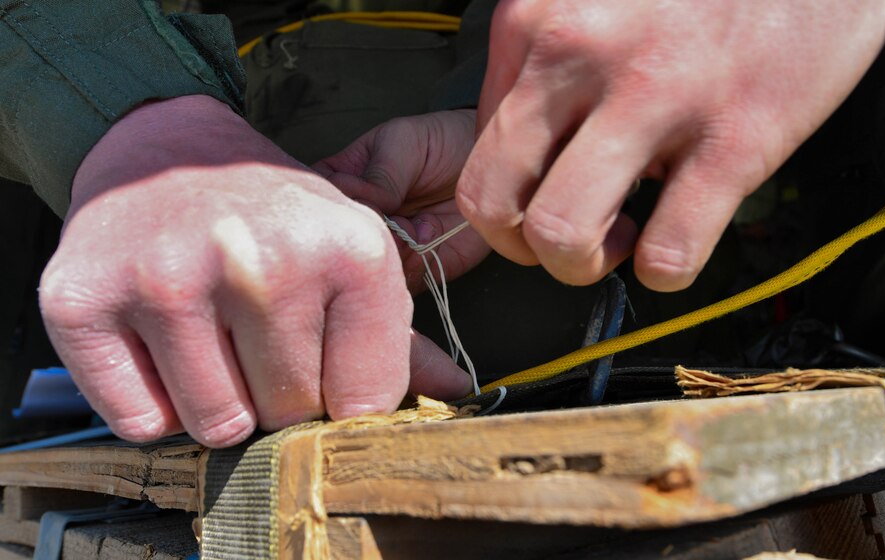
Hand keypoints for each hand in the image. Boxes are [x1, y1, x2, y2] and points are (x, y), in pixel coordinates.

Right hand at [39, 95, 470, 447]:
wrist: (164, 152)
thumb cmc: (267, 213)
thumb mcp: (345, 253)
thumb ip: (396, 334)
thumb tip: (454, 390)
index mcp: (348, 249)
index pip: (365, 400)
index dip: (343, 396)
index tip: (322, 365)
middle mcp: (261, 262)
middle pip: (289, 415)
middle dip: (278, 394)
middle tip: (256, 337)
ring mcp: (168, 280)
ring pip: (215, 425)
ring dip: (216, 400)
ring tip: (210, 336)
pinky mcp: (87, 300)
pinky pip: (141, 421)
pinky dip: (153, 402)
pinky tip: (161, 345)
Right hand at [315, 110, 490, 292]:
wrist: (484, 165)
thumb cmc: (440, 144)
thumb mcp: (403, 141)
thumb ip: (379, 172)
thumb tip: (366, 202)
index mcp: (342, 184)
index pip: (318, 205)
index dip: (336, 209)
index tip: (368, 199)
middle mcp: (358, 221)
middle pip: (341, 245)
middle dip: (372, 233)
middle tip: (400, 215)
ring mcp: (384, 248)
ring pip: (369, 268)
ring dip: (397, 248)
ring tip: (419, 223)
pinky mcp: (412, 268)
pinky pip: (401, 282)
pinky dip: (416, 262)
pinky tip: (431, 233)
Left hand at [458, 0, 884, 289]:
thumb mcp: (589, 4)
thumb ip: (546, 71)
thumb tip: (536, 149)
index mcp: (534, 22)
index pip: (474, 148)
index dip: (506, 193)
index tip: (540, 198)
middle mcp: (579, 55)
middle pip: (491, 201)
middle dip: (519, 246)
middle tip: (559, 240)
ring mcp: (655, 97)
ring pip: (559, 233)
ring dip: (581, 265)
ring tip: (618, 241)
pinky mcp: (735, 136)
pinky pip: (669, 249)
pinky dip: (664, 270)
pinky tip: (675, 242)